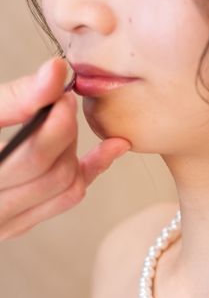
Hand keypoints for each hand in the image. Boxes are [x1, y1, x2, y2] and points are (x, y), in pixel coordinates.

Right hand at [0, 57, 130, 240]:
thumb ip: (10, 100)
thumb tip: (57, 72)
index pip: (35, 157)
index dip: (57, 120)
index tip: (62, 87)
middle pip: (55, 174)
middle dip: (66, 131)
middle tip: (61, 99)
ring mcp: (4, 224)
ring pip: (67, 190)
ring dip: (75, 151)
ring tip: (62, 120)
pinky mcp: (16, 225)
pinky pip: (65, 200)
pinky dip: (89, 171)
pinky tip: (109, 148)